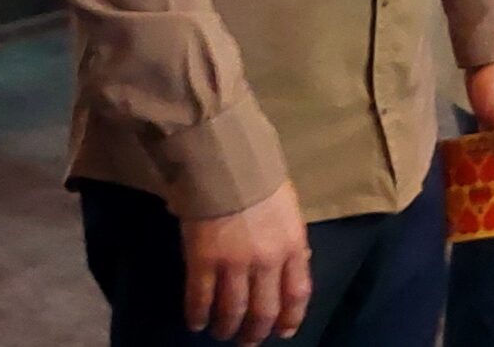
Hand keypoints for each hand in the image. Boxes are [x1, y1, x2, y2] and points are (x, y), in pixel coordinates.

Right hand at [181, 180, 310, 343]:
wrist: (227, 165)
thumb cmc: (262, 182)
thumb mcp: (290, 211)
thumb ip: (291, 241)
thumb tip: (294, 267)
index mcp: (293, 246)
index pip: (297, 293)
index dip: (291, 318)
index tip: (283, 332)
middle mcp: (268, 261)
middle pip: (264, 310)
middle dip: (256, 332)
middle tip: (248, 341)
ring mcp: (234, 263)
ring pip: (232, 310)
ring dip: (226, 328)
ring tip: (221, 333)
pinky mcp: (203, 262)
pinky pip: (200, 299)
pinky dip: (197, 316)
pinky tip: (195, 323)